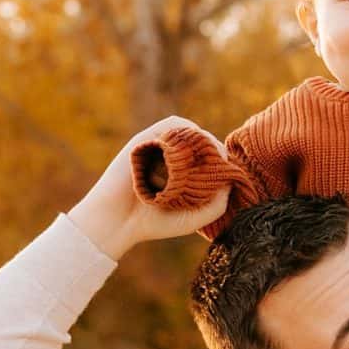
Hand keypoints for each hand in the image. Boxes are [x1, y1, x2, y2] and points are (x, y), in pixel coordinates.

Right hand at [68, 117, 231, 259]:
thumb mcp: (194, 218)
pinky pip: (170, 126)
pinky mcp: (145, 139)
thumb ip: (217, 204)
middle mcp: (171, 159)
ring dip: (202, 139)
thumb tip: (231, 179)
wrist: (117, 222)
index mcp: (182, 175)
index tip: (229, 172)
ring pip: (189, 130)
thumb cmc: (154, 222)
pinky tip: (190, 150)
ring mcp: (158, 147)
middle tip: (221, 163)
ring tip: (209, 156)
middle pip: (202, 141)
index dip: (222, 160)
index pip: (209, 157)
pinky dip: (183, 132)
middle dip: (215, 149)